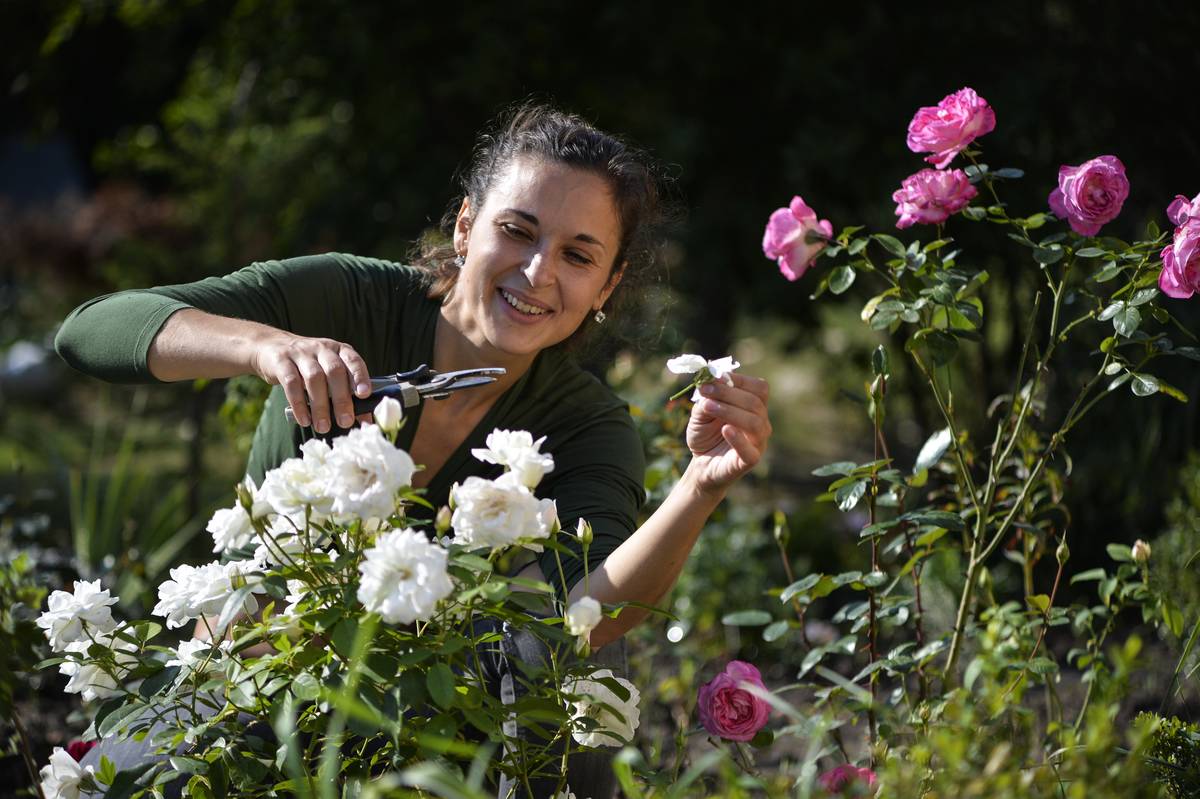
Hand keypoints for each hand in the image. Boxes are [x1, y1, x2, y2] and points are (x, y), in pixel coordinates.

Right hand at [250, 332, 371, 432]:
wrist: (272, 346)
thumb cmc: (309, 366)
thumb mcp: (329, 374)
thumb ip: (347, 393)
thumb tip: (365, 420)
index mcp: (339, 350)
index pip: (353, 360)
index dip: (360, 376)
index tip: (365, 394)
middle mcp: (322, 348)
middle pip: (335, 371)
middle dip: (341, 399)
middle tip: (345, 422)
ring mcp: (301, 353)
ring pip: (314, 378)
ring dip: (320, 405)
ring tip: (323, 427)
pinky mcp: (282, 361)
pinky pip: (291, 382)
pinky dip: (298, 403)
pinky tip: (304, 419)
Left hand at [685, 373, 771, 494]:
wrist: (701, 464)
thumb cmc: (705, 434)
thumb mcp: (701, 411)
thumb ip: (707, 397)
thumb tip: (710, 379)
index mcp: (755, 407)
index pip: (759, 388)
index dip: (738, 380)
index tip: (714, 377)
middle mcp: (761, 422)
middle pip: (755, 402)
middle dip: (728, 393)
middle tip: (705, 391)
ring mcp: (758, 442)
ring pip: (755, 422)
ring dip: (730, 411)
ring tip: (708, 407)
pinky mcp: (750, 460)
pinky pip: (751, 450)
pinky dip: (738, 439)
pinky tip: (725, 430)